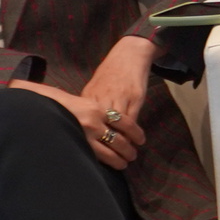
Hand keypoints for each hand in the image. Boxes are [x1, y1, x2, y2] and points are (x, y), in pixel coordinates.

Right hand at [14, 80, 139, 169]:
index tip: (140, 139)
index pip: (125, 122)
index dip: (136, 132)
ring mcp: (83, 135)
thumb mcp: (78, 100)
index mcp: (95, 108)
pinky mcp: (75, 144)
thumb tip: (110, 117)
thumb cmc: (54, 101)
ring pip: (110, 152)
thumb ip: (93, 109)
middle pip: (120, 139)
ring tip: (124, 164)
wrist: (32, 103)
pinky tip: (108, 168)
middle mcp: (92, 122)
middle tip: (132, 155)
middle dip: (129, 149)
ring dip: (120, 160)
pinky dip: (105, 163)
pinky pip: (94, 158)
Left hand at [79, 37, 158, 163]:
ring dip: (124, 143)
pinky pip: (132, 120)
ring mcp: (118, 99)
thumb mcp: (94, 89)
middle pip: (102, 129)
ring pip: (118, 127)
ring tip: (128, 156)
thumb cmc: (110, 74)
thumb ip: (89, 107)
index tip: (94, 156)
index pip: (87, 126)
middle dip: (109, 147)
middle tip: (117, 162)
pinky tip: (136, 140)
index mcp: (88, 100)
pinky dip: (133, 132)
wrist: (128, 56)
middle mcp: (101, 101)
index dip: (91, 142)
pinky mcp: (134, 98)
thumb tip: (83, 127)